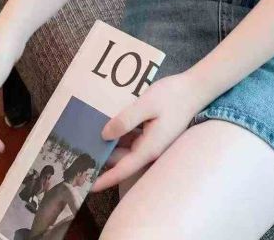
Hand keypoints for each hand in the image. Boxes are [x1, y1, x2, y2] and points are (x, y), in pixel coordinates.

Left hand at [90, 72, 201, 192]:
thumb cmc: (172, 96)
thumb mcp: (147, 105)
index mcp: (149, 148)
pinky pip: (133, 140)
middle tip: (78, 155)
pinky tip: (108, 125)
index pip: (122, 171)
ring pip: (126, 150)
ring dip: (110, 146)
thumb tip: (104, 135)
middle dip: (102, 160)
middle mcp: (150, 150)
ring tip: (87, 139)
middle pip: (121, 161)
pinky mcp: (154, 133)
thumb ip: (125, 120)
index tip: (84, 186)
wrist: (195, 89)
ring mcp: (153, 142)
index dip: (103, 179)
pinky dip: (120, 136)